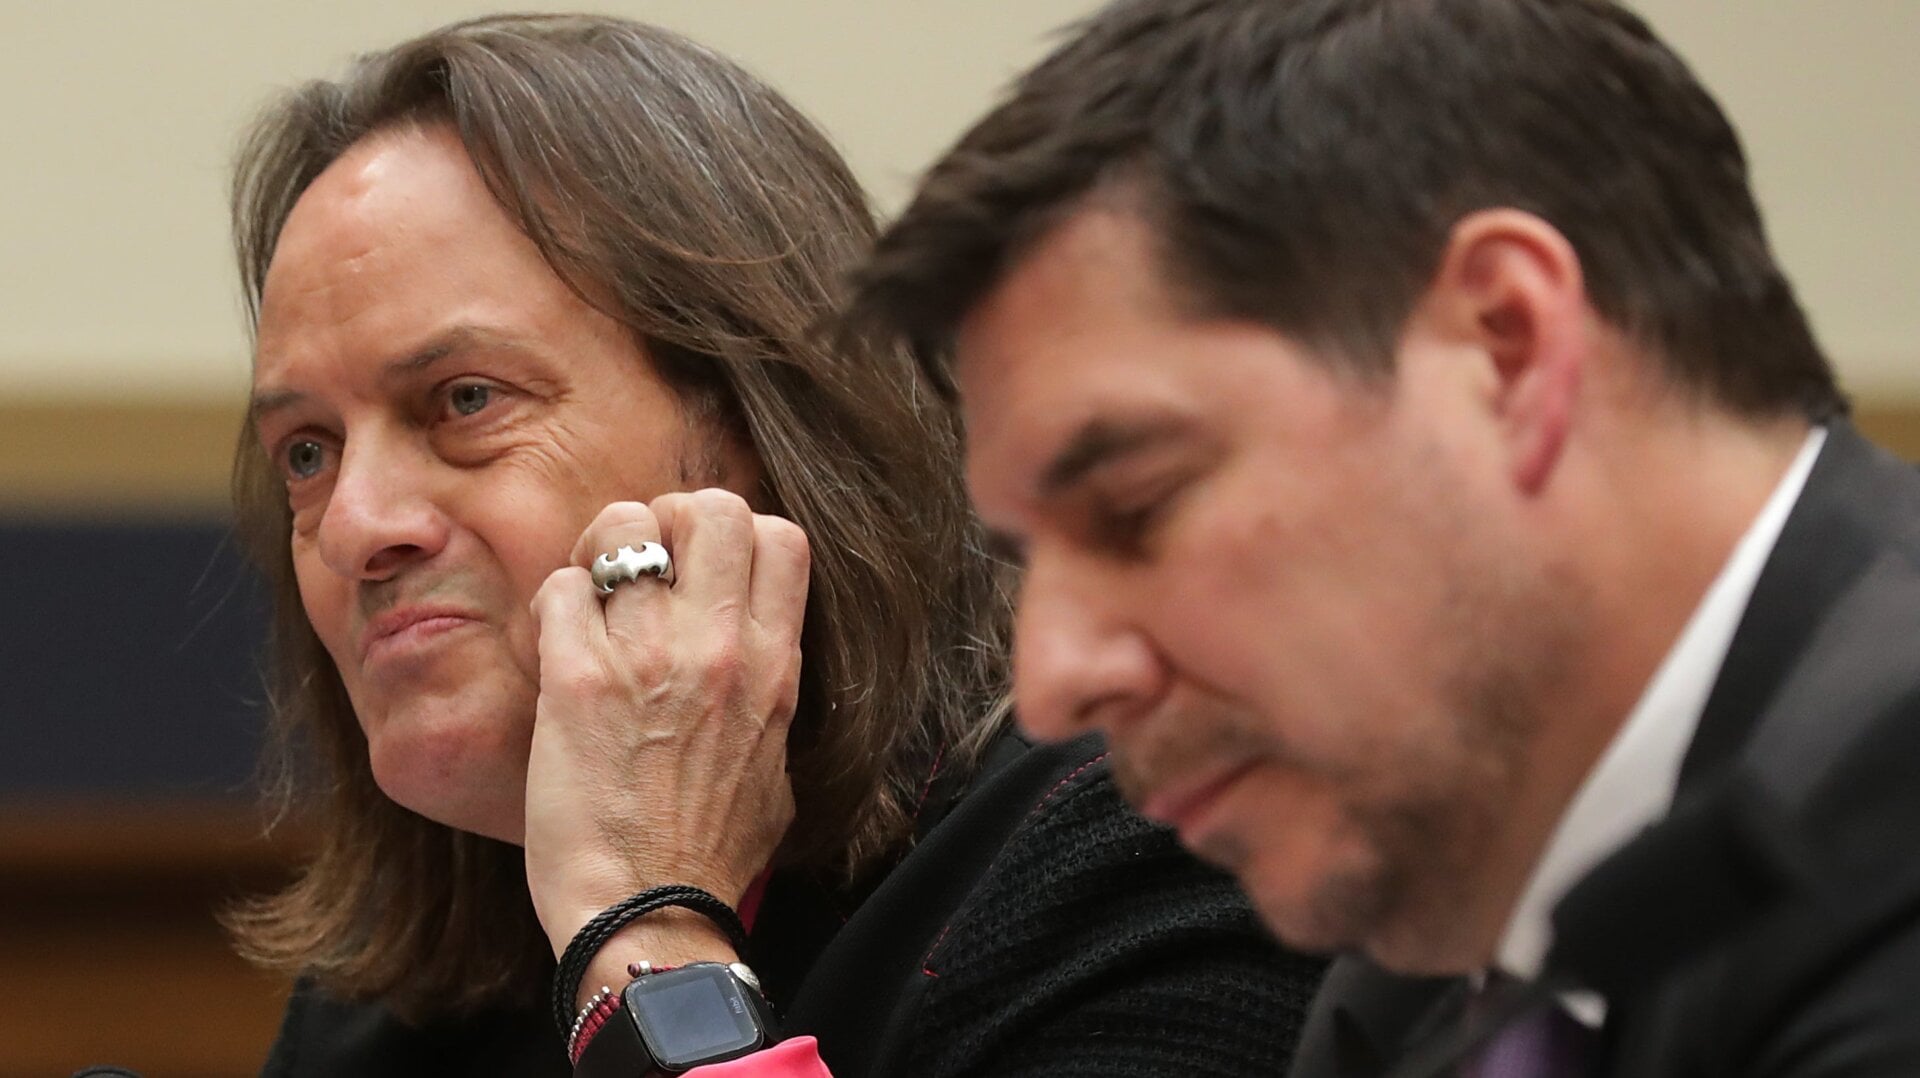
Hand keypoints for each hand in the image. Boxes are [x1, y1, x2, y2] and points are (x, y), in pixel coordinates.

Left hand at [524, 489, 808, 990]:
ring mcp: (648, 658)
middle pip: (711, 507)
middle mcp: (721, 649)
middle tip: (642, 569)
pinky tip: (555, 646)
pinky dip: (553, 607)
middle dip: (670, 520)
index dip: (736, 534)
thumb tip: (757, 669)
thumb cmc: (711, 858)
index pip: (780, 536)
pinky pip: (561, 588)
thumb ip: (771, 702)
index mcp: (775, 668)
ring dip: (599, 552)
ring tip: (590, 599)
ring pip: (624, 526)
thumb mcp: (777, 772)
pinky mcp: (576, 681)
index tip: (702, 571)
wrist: (650, 920)